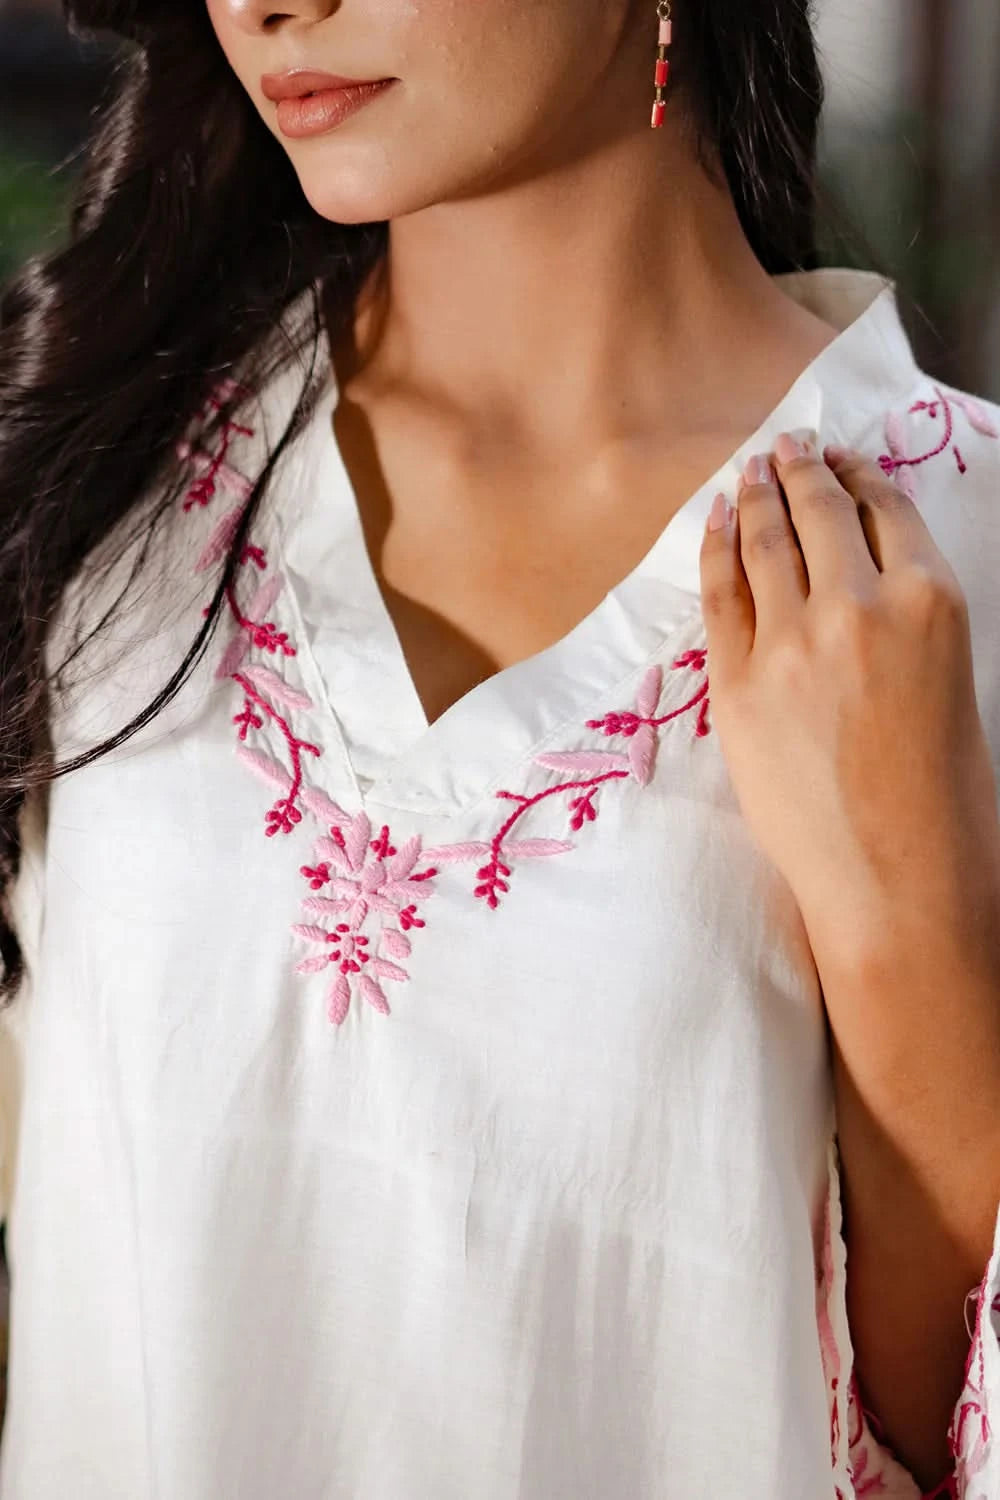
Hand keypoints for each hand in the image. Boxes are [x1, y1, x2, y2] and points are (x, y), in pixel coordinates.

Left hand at [697, 432, 999, 980]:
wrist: (896, 878)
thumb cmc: (944, 795)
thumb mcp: (951, 680)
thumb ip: (906, 619)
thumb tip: (860, 577)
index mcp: (929, 600)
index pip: (885, 511)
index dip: (858, 477)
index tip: (841, 461)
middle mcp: (858, 605)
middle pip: (820, 513)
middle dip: (802, 470)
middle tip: (789, 446)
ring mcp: (790, 642)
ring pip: (766, 541)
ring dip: (757, 495)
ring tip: (751, 469)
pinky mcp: (737, 682)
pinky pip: (721, 593)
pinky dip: (717, 546)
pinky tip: (718, 518)